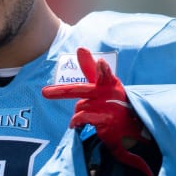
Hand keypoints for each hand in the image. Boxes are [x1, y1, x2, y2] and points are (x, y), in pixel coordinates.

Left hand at [42, 48, 153, 175]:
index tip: (101, 63)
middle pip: (81, 90)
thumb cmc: (113, 101)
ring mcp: (109, 108)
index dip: (103, 70)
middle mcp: (111, 93)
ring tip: (89, 116)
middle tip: (44, 93)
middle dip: (61, 91)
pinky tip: (76, 125)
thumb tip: (80, 48)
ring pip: (79, 106)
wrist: (131, 127)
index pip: (106, 75)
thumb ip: (90, 67)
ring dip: (78, 112)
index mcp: (111, 82)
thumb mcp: (104, 83)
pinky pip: (81, 118)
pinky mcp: (106, 121)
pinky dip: (76, 121)